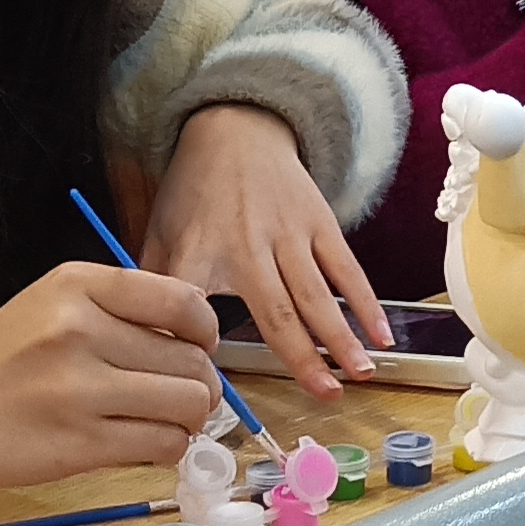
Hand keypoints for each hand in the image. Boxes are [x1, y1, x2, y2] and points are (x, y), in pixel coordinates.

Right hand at [0, 261, 219, 502]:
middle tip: (181, 398)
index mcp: (76, 284)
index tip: (198, 347)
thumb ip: (117, 311)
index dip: (205, 331)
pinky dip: (167, 449)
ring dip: (188, 420)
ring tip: (163, 423)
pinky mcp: (80, 442)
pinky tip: (145, 445)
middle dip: (199, 385)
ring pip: (187, 403)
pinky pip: (163, 444)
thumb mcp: (49, 306)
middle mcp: (79, 328)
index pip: (182, 300)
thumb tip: (196, 342)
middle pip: (191, 359)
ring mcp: (79, 387)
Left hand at [146, 105, 384, 398]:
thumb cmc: (194, 191)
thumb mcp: (159, 231)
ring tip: (359, 374)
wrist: (236, 128)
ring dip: (342, 338)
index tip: (208, 380)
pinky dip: (366, 303)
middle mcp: (247, 244)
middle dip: (302, 356)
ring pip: (318, 294)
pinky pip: (346, 268)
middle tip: (323, 397)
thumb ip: (151, 288)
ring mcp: (288, 233)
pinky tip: (381, 335)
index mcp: (199, 251)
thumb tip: (143, 345)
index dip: (198, 342)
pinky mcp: (318, 222)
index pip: (194, 303)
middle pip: (277, 309)